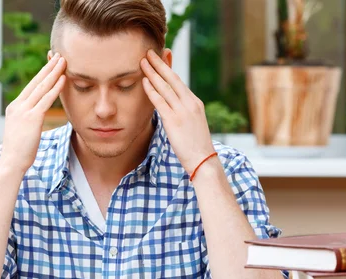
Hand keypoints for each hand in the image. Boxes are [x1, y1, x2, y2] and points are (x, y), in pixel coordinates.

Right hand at [0, 53, 66, 171]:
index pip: (30, 87)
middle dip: (48, 67)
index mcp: (15, 107)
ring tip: (63, 61)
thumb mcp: (21, 131)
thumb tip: (36, 118)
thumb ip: (28, 120)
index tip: (50, 64)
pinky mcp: (32, 118)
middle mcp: (18, 106)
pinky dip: (55, 88)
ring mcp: (24, 111)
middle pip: (36, 82)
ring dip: (54, 73)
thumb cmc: (18, 151)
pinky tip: (63, 79)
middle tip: (58, 55)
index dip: (41, 74)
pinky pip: (46, 100)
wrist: (11, 162)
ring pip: (42, 87)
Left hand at [140, 50, 215, 174]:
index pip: (178, 82)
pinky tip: (144, 81)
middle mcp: (190, 103)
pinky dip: (152, 90)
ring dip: (152, 73)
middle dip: (159, 64)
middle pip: (172, 78)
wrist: (203, 160)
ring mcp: (183, 111)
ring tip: (142, 61)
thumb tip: (173, 109)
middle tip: (149, 51)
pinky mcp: (174, 121)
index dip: (167, 69)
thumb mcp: (193, 125)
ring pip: (165, 87)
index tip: (160, 58)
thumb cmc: (196, 146)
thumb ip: (184, 113)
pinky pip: (160, 102)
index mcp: (195, 103)